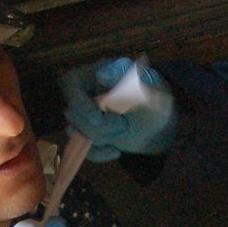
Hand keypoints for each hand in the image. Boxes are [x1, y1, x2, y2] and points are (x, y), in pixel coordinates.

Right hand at [60, 57, 176, 161]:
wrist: (157, 120)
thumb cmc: (150, 94)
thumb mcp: (141, 82)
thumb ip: (123, 74)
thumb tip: (102, 73)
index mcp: (92, 75)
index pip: (70, 85)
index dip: (80, 104)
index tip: (98, 118)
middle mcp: (83, 95)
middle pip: (73, 114)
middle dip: (100, 125)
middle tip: (123, 122)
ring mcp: (83, 117)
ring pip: (76, 134)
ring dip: (103, 137)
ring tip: (123, 129)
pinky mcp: (87, 136)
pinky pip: (84, 150)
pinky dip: (101, 153)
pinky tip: (116, 150)